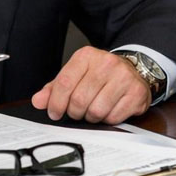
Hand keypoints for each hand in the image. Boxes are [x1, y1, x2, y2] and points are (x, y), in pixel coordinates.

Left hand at [31, 46, 150, 123]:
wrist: (133, 71)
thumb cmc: (101, 75)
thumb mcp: (76, 75)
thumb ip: (55, 88)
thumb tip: (38, 101)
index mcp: (87, 56)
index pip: (64, 83)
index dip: (56, 103)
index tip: (54, 112)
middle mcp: (106, 63)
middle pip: (79, 100)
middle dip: (74, 112)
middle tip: (77, 112)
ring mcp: (124, 77)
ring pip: (96, 111)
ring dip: (91, 117)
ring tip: (93, 110)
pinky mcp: (136, 92)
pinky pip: (113, 117)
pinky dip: (107, 120)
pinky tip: (109, 110)